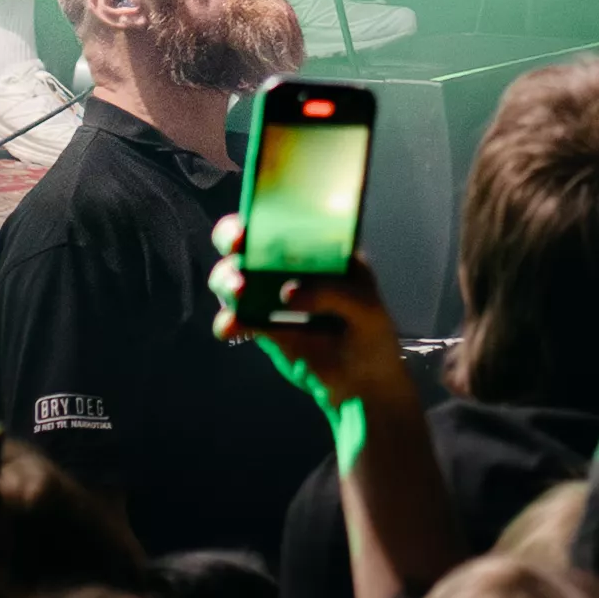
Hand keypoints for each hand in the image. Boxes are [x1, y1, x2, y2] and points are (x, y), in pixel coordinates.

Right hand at [208, 213, 409, 414]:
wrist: (363, 384)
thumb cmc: (371, 334)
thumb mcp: (367, 308)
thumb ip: (332, 294)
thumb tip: (286, 293)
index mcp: (321, 249)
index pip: (289, 219)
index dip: (267, 213)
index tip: (256, 220)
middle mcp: (291, 266)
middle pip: (249, 242)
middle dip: (233, 239)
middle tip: (238, 250)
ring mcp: (272, 295)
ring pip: (235, 277)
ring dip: (227, 279)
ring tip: (240, 292)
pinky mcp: (262, 326)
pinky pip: (235, 318)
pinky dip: (228, 320)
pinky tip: (232, 327)